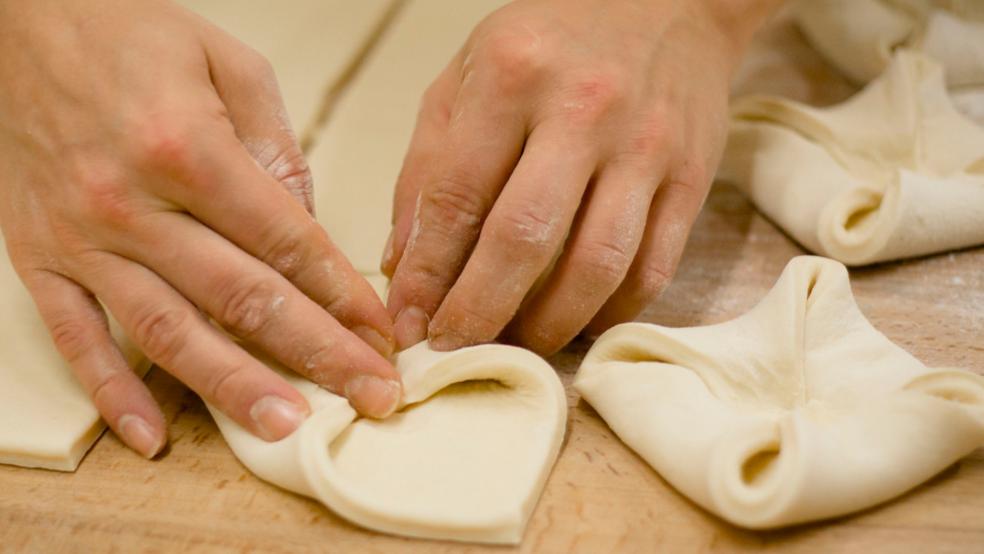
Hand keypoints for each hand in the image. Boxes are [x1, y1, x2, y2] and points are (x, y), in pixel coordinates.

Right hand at [0, 0, 401, 458]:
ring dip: (232, 386)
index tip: (381, 335)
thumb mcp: (228, 64)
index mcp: (187, 147)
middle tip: (370, 395)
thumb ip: (275, 148)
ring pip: (168, 330)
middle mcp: (131, 202)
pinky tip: (153, 434)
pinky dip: (113, 392)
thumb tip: (308, 226)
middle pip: (241, 296)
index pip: (286, 242)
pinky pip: (76, 337)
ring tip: (286, 427)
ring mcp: (82, 238)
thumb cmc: (129, 35)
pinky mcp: (39, 258)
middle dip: (316, 353)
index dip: (342, 295)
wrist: (19, 21)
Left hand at [383, 0, 781, 353]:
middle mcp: (584, 109)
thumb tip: (404, 264)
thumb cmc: (552, 43)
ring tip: (513, 346)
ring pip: (596, 266)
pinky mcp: (692, 179)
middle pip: (525, 240)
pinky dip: (608, 313)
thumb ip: (429, 164)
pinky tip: (575, 323)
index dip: (427, 273)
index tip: (406, 321)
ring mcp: (646, 147)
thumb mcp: (469, 74)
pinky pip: (651, 269)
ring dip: (547, 325)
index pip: (456, 195)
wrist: (670, 5)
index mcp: (512, 73)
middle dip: (479, 313)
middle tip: (452, 352)